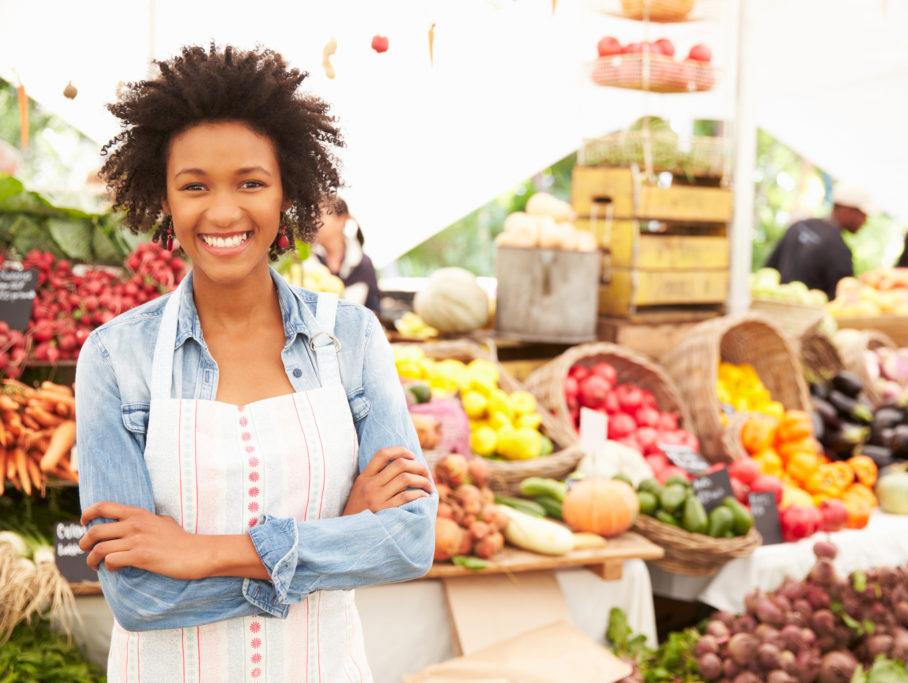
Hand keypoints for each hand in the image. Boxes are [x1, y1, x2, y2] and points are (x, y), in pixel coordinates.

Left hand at [80, 502, 214, 580]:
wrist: (198, 553)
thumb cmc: (182, 540)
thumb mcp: (163, 522)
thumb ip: (147, 520)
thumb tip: (136, 522)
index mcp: (139, 514)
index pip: (103, 506)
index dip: (88, 513)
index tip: (83, 522)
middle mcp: (135, 524)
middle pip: (95, 530)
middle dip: (84, 543)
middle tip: (86, 549)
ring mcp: (138, 540)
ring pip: (99, 548)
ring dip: (92, 559)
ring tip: (95, 565)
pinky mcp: (141, 556)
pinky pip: (111, 560)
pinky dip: (108, 567)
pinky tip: (113, 569)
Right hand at [343, 447, 432, 515]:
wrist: (350, 537)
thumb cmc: (359, 514)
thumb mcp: (360, 492)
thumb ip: (374, 480)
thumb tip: (402, 468)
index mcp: (363, 478)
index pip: (382, 454)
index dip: (400, 450)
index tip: (412, 455)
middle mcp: (370, 486)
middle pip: (399, 464)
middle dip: (417, 466)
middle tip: (426, 472)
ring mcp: (376, 499)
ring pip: (405, 479)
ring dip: (422, 480)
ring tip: (429, 486)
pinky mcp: (384, 512)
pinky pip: (407, 497)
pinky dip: (419, 494)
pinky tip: (424, 497)